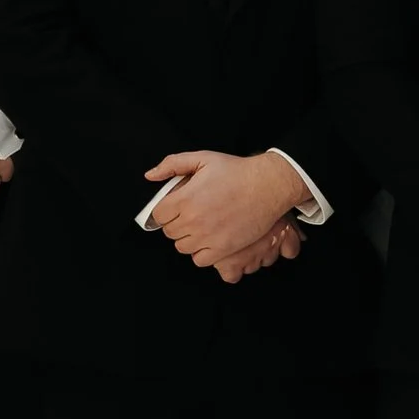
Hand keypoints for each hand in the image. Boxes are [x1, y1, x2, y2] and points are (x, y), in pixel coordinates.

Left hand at [142, 148, 305, 280]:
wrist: (268, 186)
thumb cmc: (237, 172)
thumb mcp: (203, 159)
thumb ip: (173, 164)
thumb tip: (150, 175)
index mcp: (185, 199)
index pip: (158, 216)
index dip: (165, 210)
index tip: (175, 207)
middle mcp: (193, 220)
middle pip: (169, 232)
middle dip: (176, 223)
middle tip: (191, 213)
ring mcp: (208, 237)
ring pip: (182, 247)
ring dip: (188, 238)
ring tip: (202, 225)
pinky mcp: (223, 249)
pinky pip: (200, 260)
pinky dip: (201, 252)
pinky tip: (210, 239)